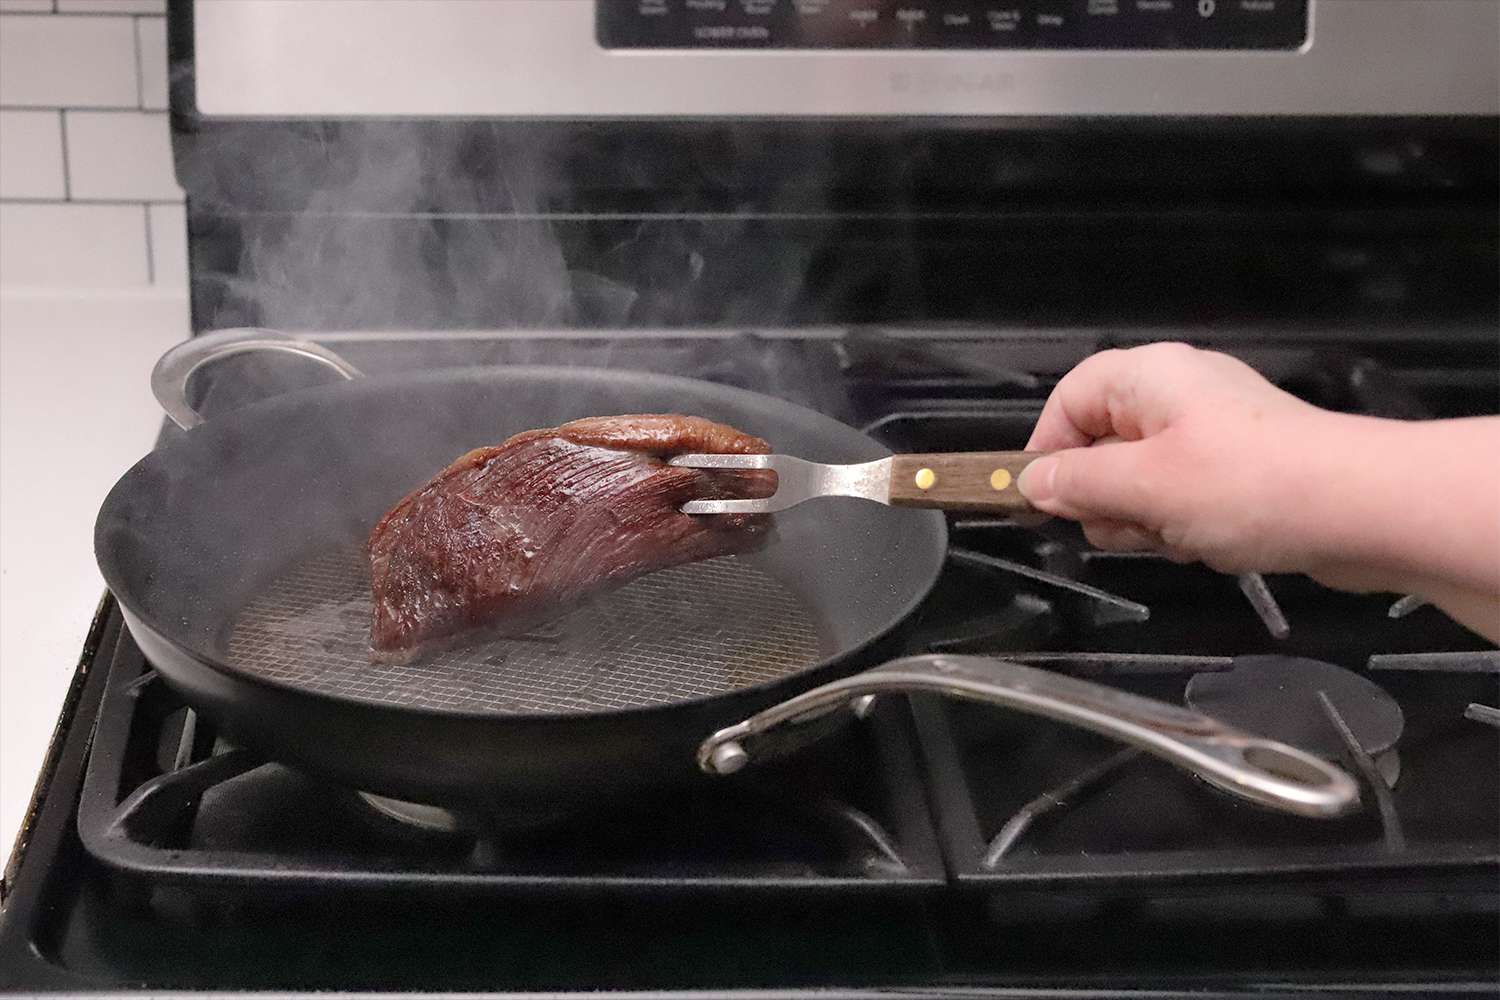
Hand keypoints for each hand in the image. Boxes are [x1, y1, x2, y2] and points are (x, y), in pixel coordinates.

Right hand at [1017, 343, 1348, 579]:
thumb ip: (1077, 484)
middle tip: (1127, 525)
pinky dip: (1182, 526)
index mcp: (1150, 378)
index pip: (1068, 400)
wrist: (1364, 511)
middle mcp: (1178, 396)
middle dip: (1104, 497)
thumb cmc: (1251, 486)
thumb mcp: (1143, 487)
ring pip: (1140, 481)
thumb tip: (1031, 481)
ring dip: (1145, 520)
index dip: (1046, 449)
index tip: (1040, 500)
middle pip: (1101, 444)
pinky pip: (1181, 498)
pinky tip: (1207, 546)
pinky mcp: (1239, 469)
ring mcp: (1212, 433)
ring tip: (1179, 537)